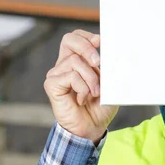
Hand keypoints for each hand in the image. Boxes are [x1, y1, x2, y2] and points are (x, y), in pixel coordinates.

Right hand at [44, 29, 117, 143]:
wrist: (92, 128)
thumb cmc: (100, 107)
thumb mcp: (109, 85)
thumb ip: (107, 69)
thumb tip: (112, 54)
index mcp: (76, 62)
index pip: (75, 38)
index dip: (87, 36)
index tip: (101, 41)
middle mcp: (64, 65)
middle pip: (69, 40)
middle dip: (87, 48)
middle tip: (98, 62)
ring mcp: (56, 75)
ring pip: (75, 62)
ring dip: (91, 78)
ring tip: (94, 93)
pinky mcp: (52, 85)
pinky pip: (70, 76)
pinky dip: (82, 87)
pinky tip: (82, 99)